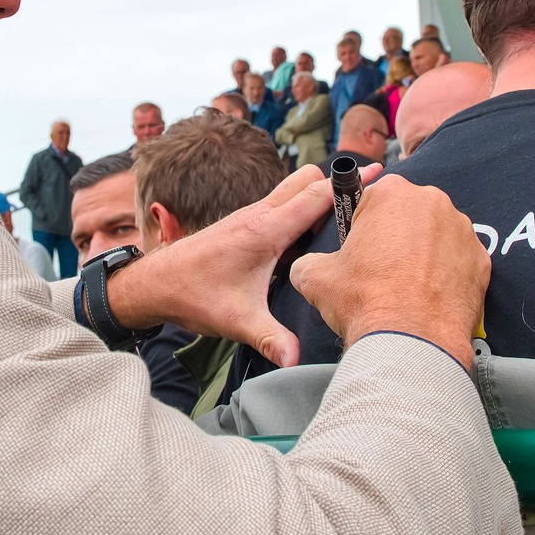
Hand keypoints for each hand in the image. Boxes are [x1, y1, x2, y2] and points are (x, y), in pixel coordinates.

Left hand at [104, 163, 380, 368]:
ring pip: (293, 188)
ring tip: (351, 211)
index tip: (380, 174)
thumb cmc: (193, 296)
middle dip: (338, 181)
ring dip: (320, 191)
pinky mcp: (244, 223)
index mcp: (264, 230)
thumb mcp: (236, 321)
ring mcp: (250, 215)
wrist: (155, 285)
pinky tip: (315, 230)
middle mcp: (259, 214)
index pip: (316, 195)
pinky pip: (281, 202)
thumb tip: (293, 360)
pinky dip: (303, 204)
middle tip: (371, 196)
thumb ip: (269, 338)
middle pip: (307, 179)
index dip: (349, 184)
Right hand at [289, 176, 489, 368]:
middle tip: (382, 270)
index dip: (361, 226)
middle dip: (395, 236)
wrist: (411, 342)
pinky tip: (430, 296)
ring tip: (407, 287)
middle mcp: (432, 202)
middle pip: (407, 214)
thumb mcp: (314, 277)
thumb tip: (310, 267)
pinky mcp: (482, 259)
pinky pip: (459, 260)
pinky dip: (447, 274)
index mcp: (390, 193)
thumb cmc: (365, 301)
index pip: (370, 199)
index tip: (360, 249)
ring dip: (423, 253)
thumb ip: (310, 261)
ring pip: (436, 235)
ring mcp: (462, 230)